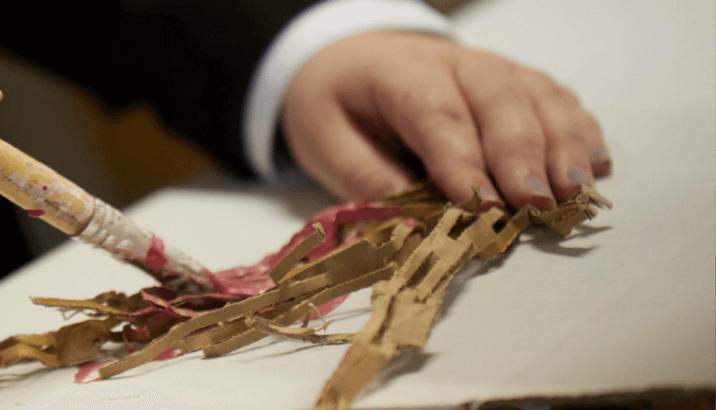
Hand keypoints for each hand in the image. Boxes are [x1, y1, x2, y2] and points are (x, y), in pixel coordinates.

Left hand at [282, 31, 609, 208]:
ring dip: (562, 144)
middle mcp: (454, 63)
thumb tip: (408, 221)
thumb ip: (363, 176)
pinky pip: (557, 101)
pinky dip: (581, 131)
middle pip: (498, 102)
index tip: (481, 205)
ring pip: (538, 97)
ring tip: (575, 191)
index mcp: (399, 73)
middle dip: (521, 155)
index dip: (462, 159)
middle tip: (537, 204)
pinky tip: (596, 168)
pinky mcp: (517, 83)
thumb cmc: (337, 105)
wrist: (349, 60)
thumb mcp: (325, 139)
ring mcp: (492, 69)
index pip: (437, 113)